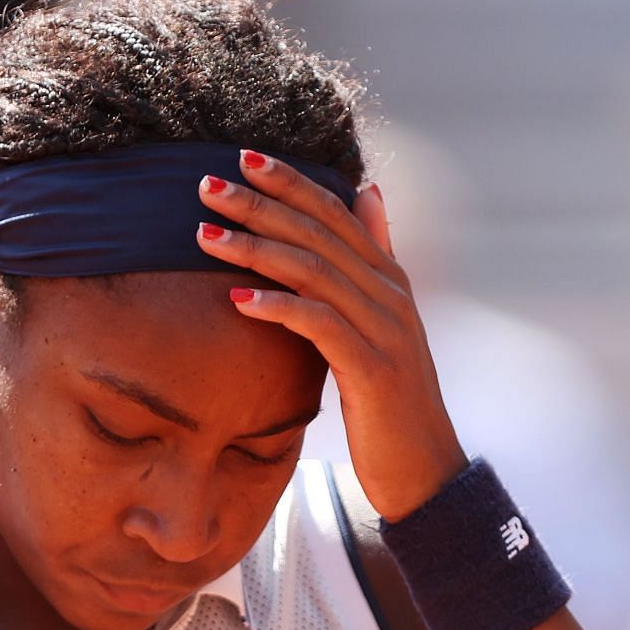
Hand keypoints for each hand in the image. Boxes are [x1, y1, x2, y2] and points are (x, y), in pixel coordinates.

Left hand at [195, 149, 466, 521]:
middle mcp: (390, 296)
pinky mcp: (373, 370)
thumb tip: (368, 192)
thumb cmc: (390, 401)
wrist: (425, 471)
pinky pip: (320, 326)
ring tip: (204, 236)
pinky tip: (237, 300)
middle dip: (261, 204)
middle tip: (206, 185)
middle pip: (319, 234)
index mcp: (389, 280)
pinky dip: (279, 308)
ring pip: (314, 272)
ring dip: (256, 249)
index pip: (336, 214)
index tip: (243, 159)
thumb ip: (373, 259)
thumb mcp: (382, 323)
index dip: (292, 182)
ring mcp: (385, 331)